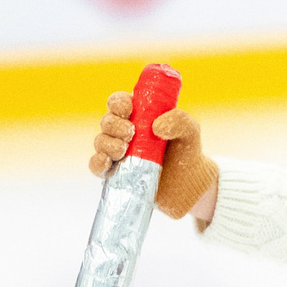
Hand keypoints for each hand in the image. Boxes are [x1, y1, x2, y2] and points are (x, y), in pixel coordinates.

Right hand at [90, 93, 219, 222]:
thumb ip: (179, 121)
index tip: (128, 109)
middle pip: (107, 121)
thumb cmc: (186, 151)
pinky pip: (96, 166)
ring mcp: (117, 153)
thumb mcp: (190, 131)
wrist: (187, 184)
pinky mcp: (114, 173)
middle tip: (130, 133)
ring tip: (124, 150)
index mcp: (138, 115)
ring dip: (108, 144)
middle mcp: (123, 132)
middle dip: (114, 125)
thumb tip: (156, 127)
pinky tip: (107, 162)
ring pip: (100, 142)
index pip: (119, 102)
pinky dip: (98, 162)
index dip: (118, 103)